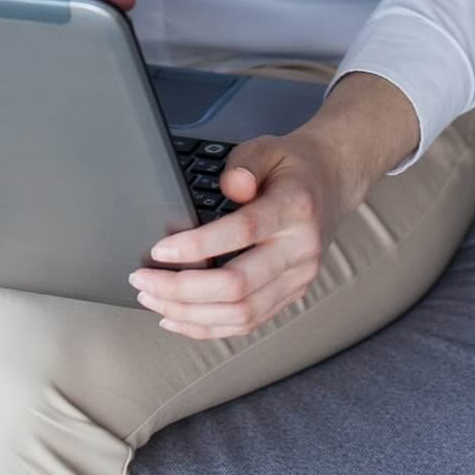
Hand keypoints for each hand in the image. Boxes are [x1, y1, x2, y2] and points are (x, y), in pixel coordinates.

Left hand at [129, 128, 348, 337]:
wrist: (333, 182)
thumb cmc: (292, 165)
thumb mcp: (267, 147)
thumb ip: (244, 165)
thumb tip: (231, 187)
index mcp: (294, 208)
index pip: (243, 232)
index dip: (198, 246)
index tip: (160, 250)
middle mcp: (300, 250)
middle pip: (238, 286)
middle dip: (182, 289)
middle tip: (142, 280)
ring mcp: (299, 278)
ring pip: (242, 313)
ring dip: (190, 314)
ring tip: (152, 300)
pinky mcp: (292, 295)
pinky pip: (249, 323)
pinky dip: (210, 327)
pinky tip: (178, 318)